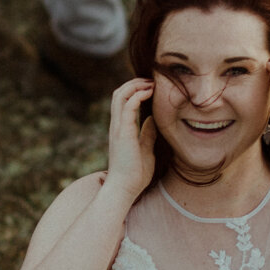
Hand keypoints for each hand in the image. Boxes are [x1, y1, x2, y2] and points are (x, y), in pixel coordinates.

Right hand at [104, 78, 157, 201]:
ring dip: (135, 85)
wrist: (125, 189)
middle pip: (118, 93)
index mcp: (121, 129)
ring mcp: (118, 128)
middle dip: (134, 83)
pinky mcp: (123, 132)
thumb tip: (152, 119)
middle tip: (152, 81)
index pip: (122, 101)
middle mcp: (116, 125)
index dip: (135, 90)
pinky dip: (137, 95)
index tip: (151, 87)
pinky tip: (149, 93)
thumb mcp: (145, 149)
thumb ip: (147, 133)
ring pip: (120, 95)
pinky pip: (127, 106)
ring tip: (151, 83)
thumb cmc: (135, 174)